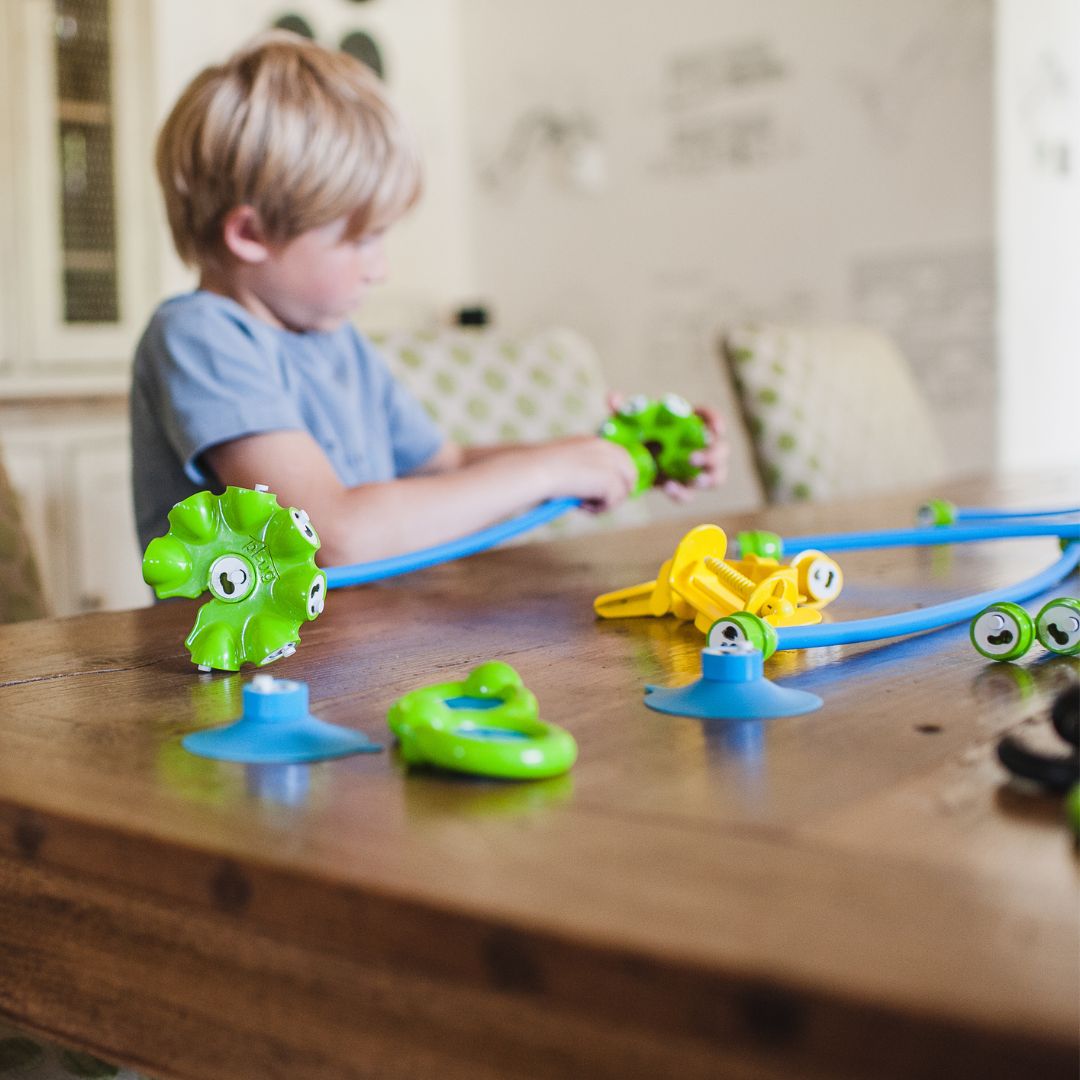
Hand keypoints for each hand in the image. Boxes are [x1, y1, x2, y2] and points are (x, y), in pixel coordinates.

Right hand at [527, 435, 638, 512]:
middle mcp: (606, 450)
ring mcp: (611, 465)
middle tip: (602, 503)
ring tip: (582, 504)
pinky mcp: (611, 481)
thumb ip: (581, 469)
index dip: (619, 475)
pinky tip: (580, 505)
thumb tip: (587, 488)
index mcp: (594, 442)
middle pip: (630, 474)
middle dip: (620, 491)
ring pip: (622, 492)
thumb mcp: (563, 463)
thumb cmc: (539, 469)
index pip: (621, 457)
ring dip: (604, 502)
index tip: (610, 490)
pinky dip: (597, 509)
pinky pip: (612, 502)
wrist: (538, 469)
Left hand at [606, 392, 729, 502]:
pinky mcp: (683, 487)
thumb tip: (614, 398)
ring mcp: (694, 469)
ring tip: (693, 479)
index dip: (716, 422)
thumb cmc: (633, 435)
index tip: (715, 429)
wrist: (626, 462)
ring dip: (708, 478)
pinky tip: (669, 487)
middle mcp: (699, 446)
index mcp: (690, 423)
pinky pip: (690, 494)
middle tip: (693, 458)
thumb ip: (622, 410)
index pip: (710, 418)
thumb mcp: (626, 422)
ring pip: (716, 476)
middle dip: (713, 455)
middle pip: (722, 450)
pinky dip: (682, 493)